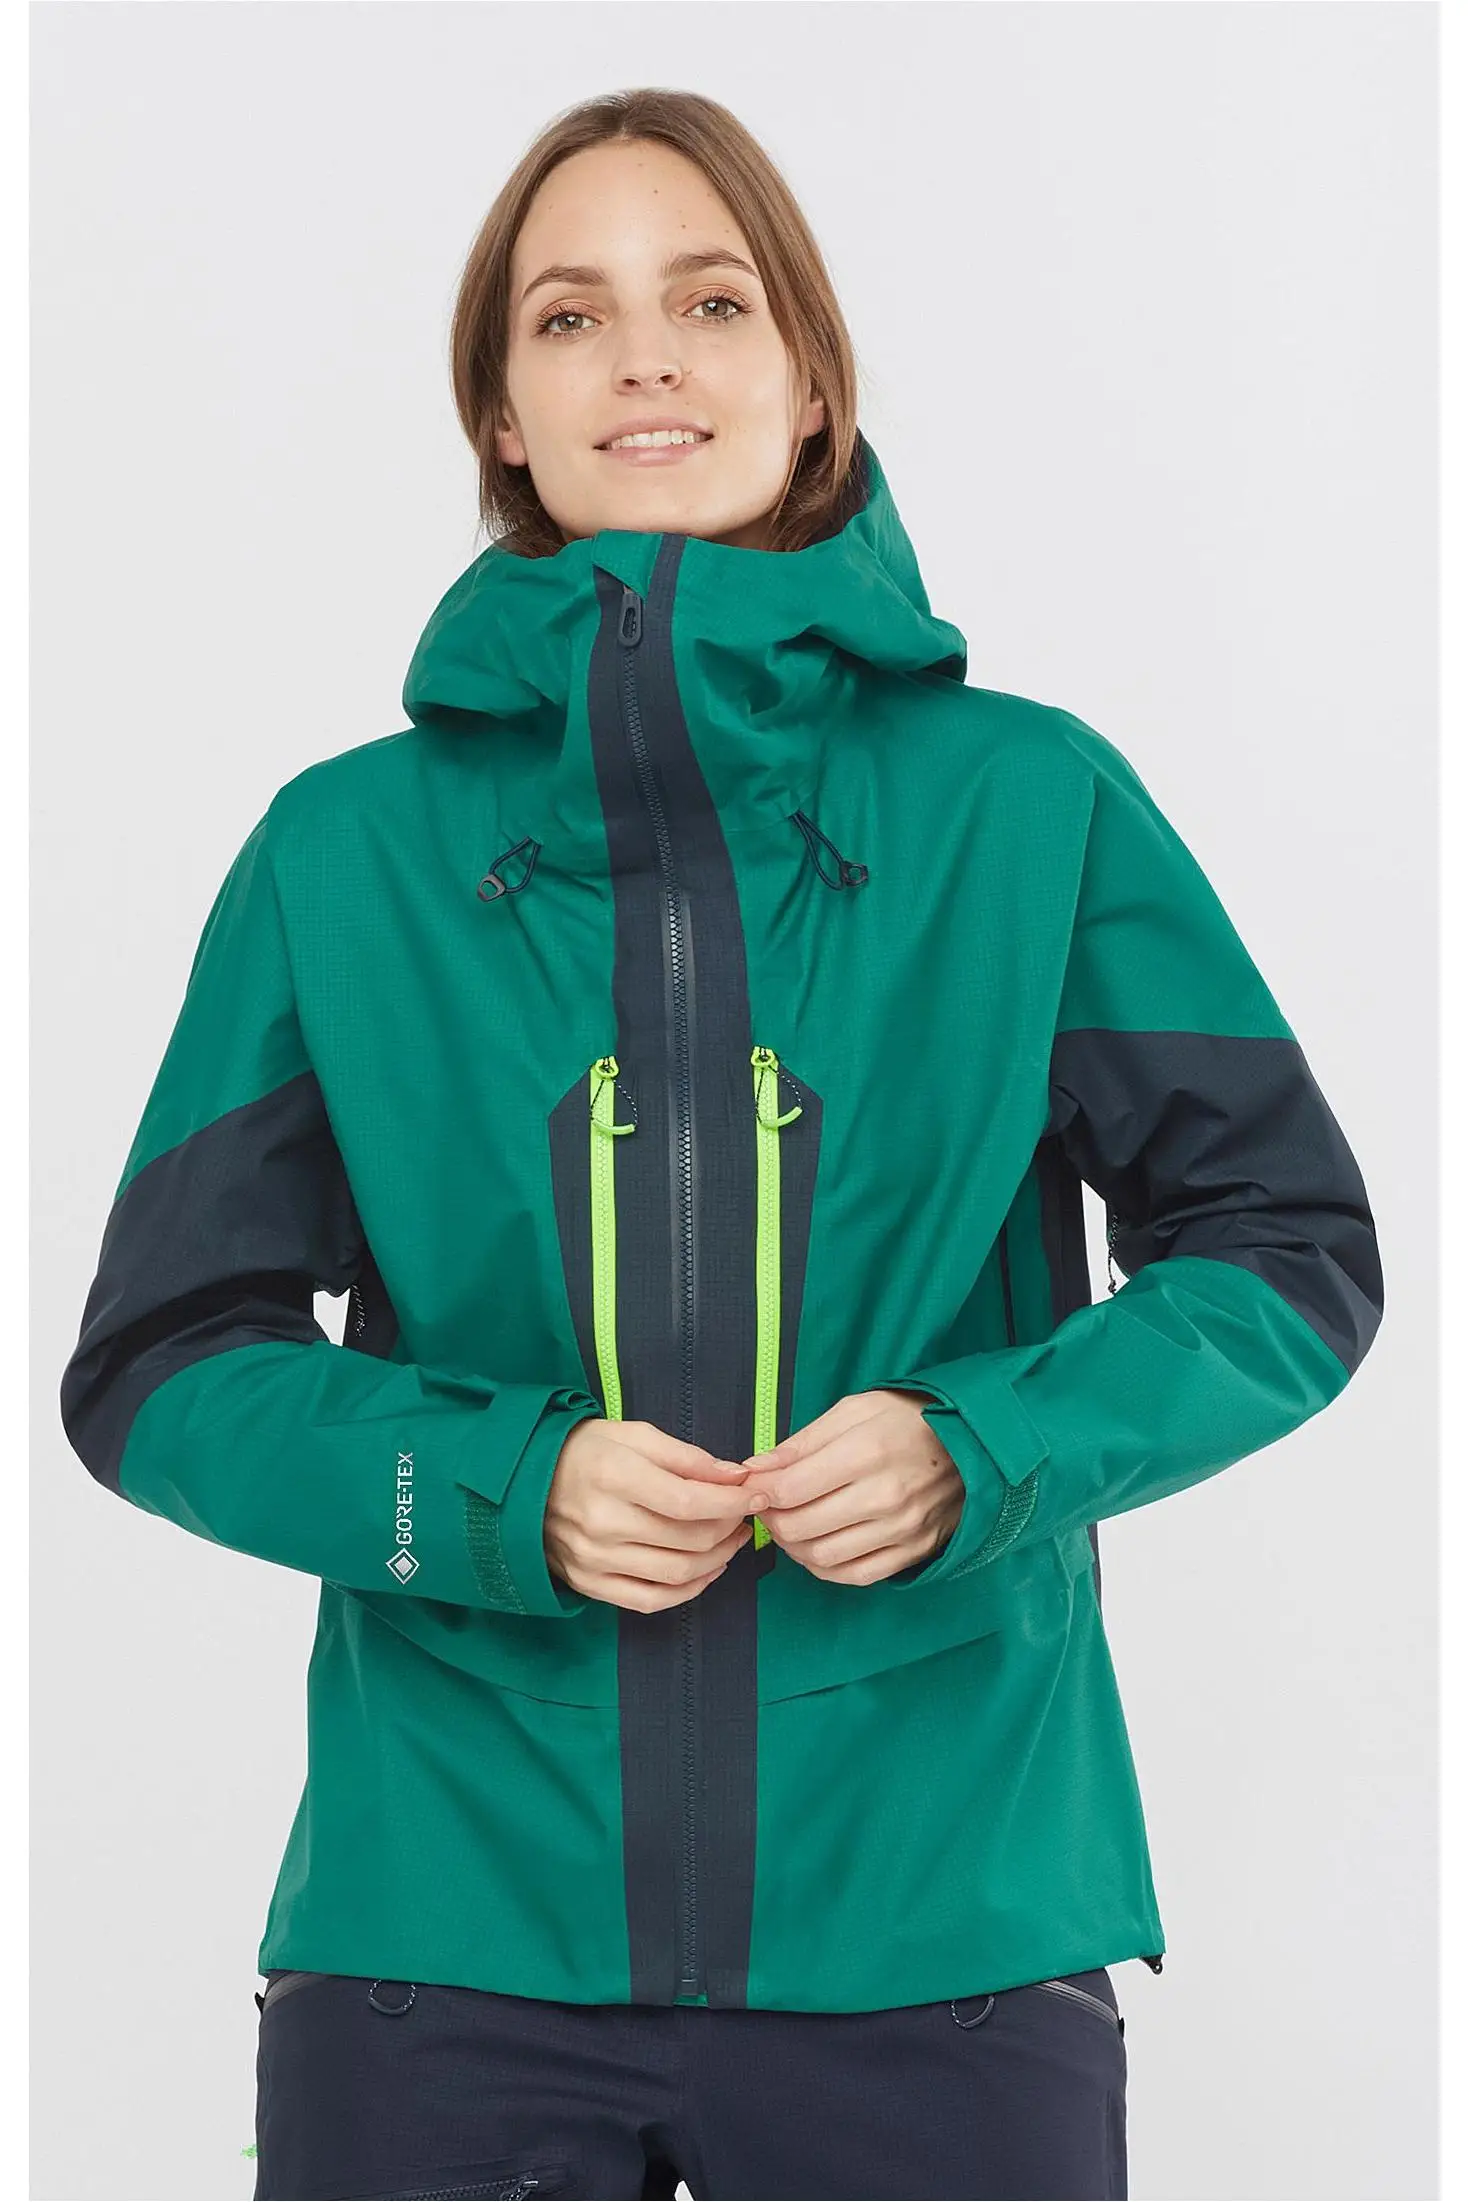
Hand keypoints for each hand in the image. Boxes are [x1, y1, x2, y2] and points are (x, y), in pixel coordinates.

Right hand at [545, 1419, 773, 1612]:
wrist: (526, 1482)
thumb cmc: (585, 1452)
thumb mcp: (634, 1436)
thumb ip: (687, 1457)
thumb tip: (736, 1476)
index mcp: (613, 1477)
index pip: (688, 1502)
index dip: (731, 1503)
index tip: (758, 1495)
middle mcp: (603, 1523)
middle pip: (688, 1539)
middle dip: (729, 1527)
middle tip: (744, 1514)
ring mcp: (595, 1560)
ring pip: (677, 1574)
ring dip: (718, 1559)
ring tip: (732, 1539)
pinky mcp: (591, 1584)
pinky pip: (652, 1600)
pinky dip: (689, 1590)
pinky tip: (707, 1570)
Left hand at [742, 1389, 964, 1584]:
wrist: (973, 1442)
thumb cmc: (907, 1419)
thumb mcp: (853, 1411)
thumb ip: (802, 1442)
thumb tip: (755, 1469)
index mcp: (865, 1453)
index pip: (790, 1489)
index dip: (759, 1491)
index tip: (753, 1484)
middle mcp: (884, 1497)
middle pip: (800, 1527)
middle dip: (770, 1519)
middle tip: (768, 1505)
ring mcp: (901, 1530)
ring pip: (822, 1557)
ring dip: (792, 1546)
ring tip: (791, 1524)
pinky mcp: (913, 1551)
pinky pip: (855, 1576)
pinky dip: (825, 1567)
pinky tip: (818, 1546)